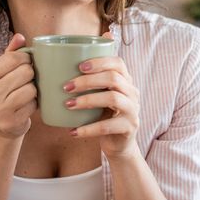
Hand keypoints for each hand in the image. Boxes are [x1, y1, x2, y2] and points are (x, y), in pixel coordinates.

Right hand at [0, 33, 36, 140]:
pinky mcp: (11, 121)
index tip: (27, 64)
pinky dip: (34, 105)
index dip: (27, 59)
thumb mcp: (3, 73)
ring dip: (34, 91)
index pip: (14, 57)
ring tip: (27, 94)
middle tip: (27, 81)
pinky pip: (33, 105)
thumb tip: (20, 36)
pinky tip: (27, 106)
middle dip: (32, 75)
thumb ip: (11, 53)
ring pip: (31, 89)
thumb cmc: (3, 94)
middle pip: (26, 72)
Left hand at [65, 31, 139, 157]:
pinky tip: (73, 131)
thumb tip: (67, 56)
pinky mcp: (129, 128)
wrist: (119, 143)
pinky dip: (88, 129)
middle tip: (66, 87)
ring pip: (112, 98)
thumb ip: (91, 79)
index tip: (79, 66)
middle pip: (113, 78)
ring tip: (68, 105)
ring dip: (87, 100)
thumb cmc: (105, 115)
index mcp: (125, 81)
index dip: (100, 62)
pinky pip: (107, 126)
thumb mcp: (101, 95)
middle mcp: (132, 93)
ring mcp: (133, 110)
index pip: (118, 63)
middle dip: (88, 80)